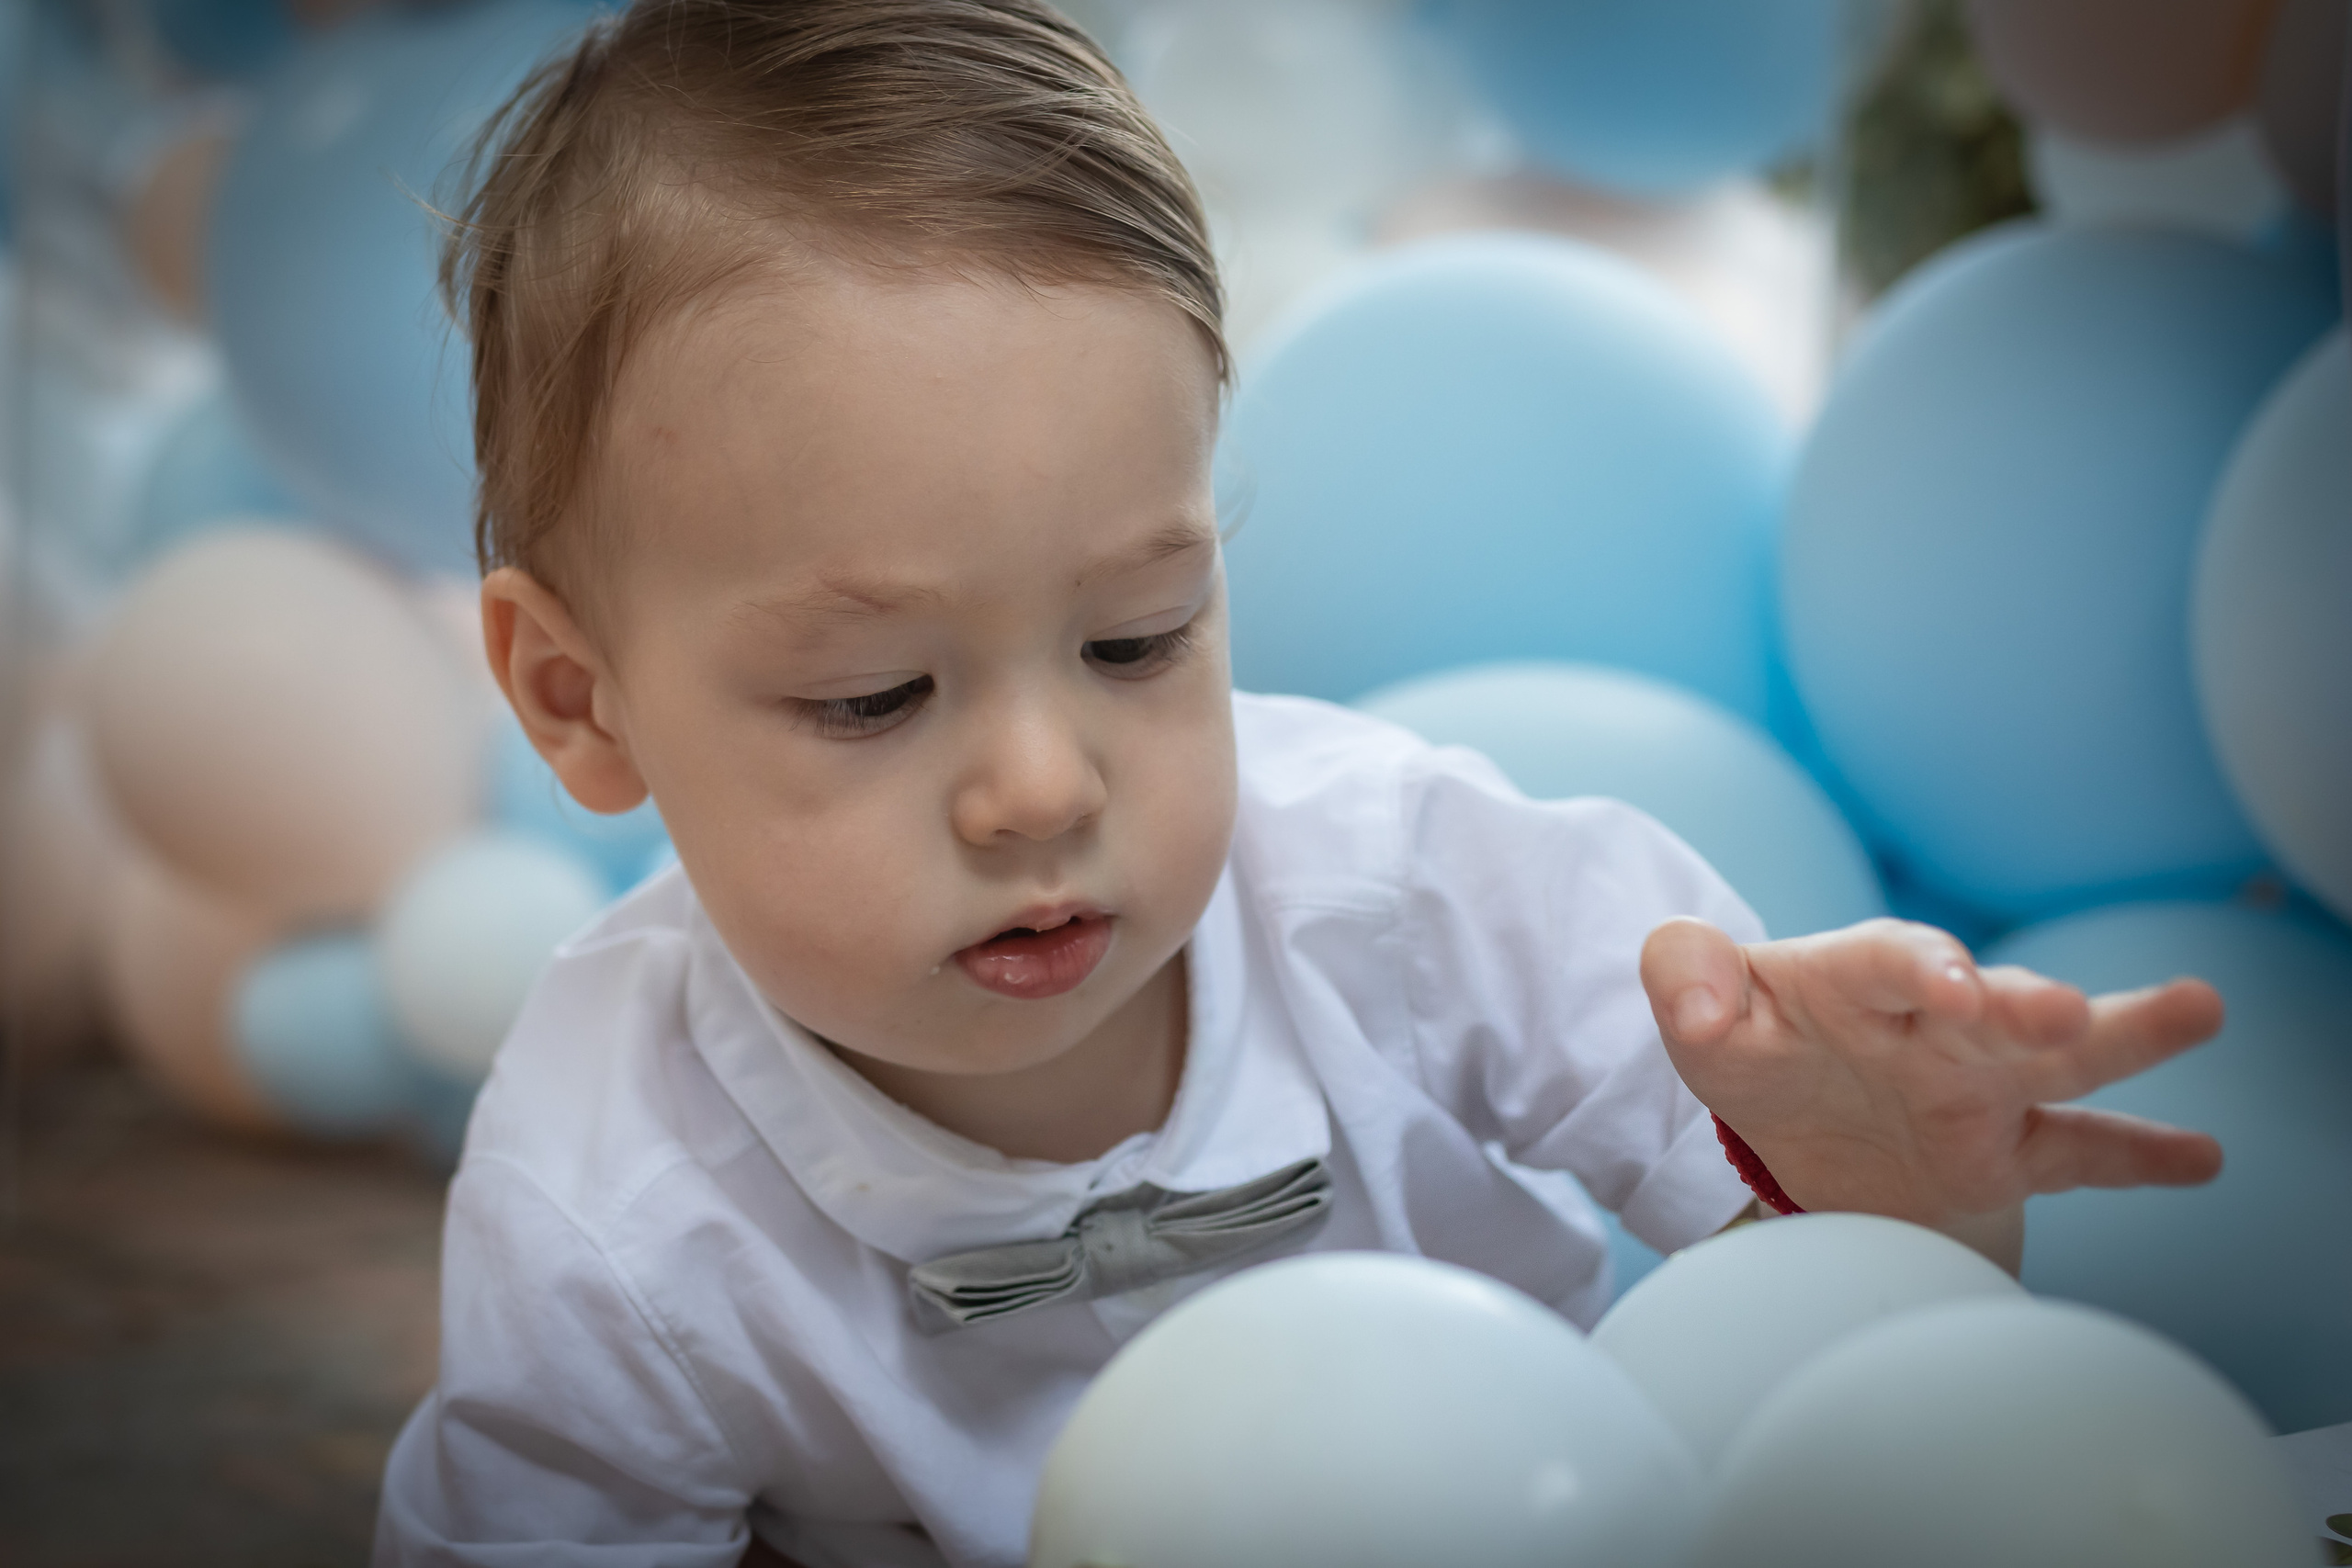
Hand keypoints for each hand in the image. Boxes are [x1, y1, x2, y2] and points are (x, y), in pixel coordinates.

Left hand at [1641, 917, 2224, 1235]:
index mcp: (1857, 977)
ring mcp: (1979, 1083)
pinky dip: (2139, 1154)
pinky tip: (2201, 1156)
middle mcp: (1935, 1021)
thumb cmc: (1754, 1044)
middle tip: (2069, 1012)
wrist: (1786, 1116)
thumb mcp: (1703, 1014)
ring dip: (2124, 1033)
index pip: (1888, 960)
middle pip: (1989, 1003)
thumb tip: (1696, 1001)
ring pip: (2059, 1058)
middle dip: (2024, 1005)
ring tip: (2197, 1009)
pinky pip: (2079, 1151)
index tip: (1953, 989)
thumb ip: (1686, 982)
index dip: (1922, 968)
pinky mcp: (2005, 1149)